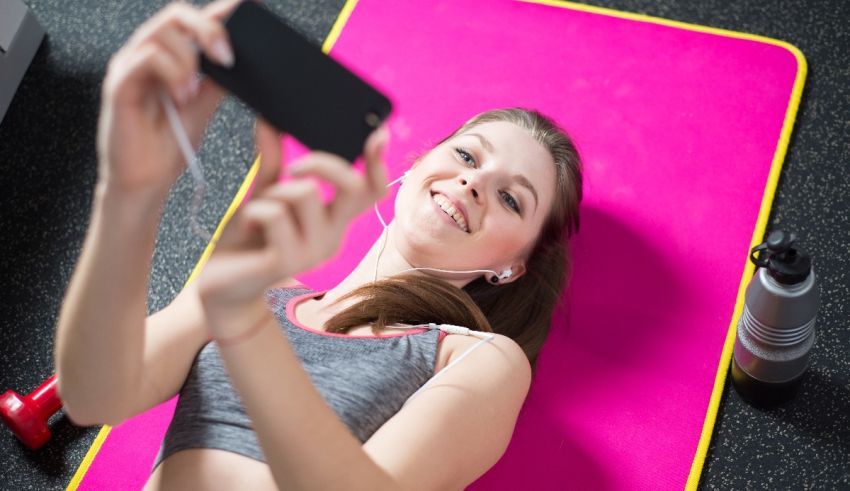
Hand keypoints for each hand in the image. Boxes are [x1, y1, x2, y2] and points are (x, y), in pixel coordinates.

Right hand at [96, 0, 240, 197]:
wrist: (146, 183)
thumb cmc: (168, 147)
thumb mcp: (203, 107)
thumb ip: (216, 81)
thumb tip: (241, 58)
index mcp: (168, 56)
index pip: (194, 21)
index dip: (222, 9)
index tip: (252, 5)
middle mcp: (146, 54)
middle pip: (176, 15)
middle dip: (209, 29)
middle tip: (228, 58)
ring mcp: (130, 67)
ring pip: (161, 32)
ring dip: (188, 60)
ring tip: (193, 93)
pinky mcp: (118, 85)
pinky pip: (146, 58)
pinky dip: (171, 73)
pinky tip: (181, 96)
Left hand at [196, 119, 388, 334]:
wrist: (221, 286)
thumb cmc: (247, 240)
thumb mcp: (263, 195)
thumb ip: (272, 162)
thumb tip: (269, 120)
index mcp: (333, 220)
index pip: (370, 192)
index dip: (378, 163)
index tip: (378, 133)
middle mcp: (332, 237)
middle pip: (353, 187)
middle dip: (322, 163)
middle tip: (292, 167)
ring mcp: (312, 253)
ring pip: (306, 192)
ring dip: (274, 191)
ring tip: (257, 211)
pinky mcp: (287, 262)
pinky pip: (276, 213)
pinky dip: (255, 209)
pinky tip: (247, 226)